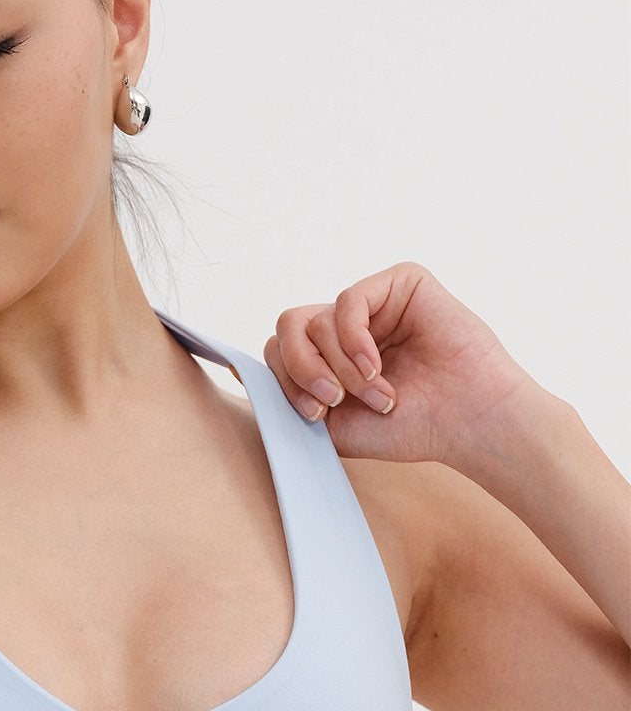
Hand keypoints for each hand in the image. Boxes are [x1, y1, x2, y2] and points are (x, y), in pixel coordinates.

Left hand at [261, 261, 535, 465]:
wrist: (467, 423)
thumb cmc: (410, 427)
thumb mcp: (333, 424)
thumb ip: (292, 399)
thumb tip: (243, 374)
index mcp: (330, 355)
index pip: (278, 350)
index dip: (286, 381)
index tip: (316, 415)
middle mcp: (348, 325)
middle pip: (287, 326)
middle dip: (302, 369)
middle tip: (332, 400)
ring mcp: (374, 302)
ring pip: (316, 320)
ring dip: (342, 368)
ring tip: (378, 394)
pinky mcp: (401, 283)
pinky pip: (348, 300)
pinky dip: (354, 340)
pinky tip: (378, 367)